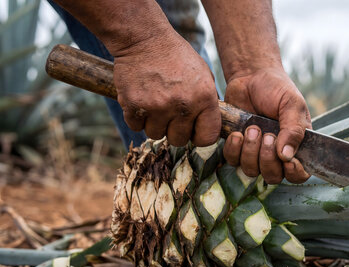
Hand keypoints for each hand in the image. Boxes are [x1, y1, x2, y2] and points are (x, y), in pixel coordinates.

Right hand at [112, 30, 219, 146]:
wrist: (144, 38)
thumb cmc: (176, 56)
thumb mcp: (203, 75)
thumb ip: (208, 102)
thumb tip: (209, 126)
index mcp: (204, 98)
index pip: (207, 138)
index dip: (198, 136)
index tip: (192, 130)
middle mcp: (182, 105)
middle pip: (178, 140)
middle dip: (173, 130)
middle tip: (169, 113)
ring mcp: (157, 106)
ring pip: (155, 135)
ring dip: (154, 124)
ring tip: (154, 103)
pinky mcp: (134, 105)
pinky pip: (136, 127)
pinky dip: (136, 117)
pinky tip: (141, 100)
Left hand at [222, 68, 310, 183]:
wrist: (250, 76)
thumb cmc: (277, 89)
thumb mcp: (292, 105)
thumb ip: (294, 130)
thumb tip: (287, 156)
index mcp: (296, 146)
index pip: (300, 174)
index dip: (295, 173)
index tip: (288, 161)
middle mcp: (276, 154)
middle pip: (273, 176)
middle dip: (268, 158)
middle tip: (267, 135)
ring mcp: (255, 152)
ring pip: (252, 171)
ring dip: (250, 152)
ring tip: (252, 128)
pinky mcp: (237, 147)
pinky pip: (233, 161)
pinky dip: (234, 149)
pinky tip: (237, 133)